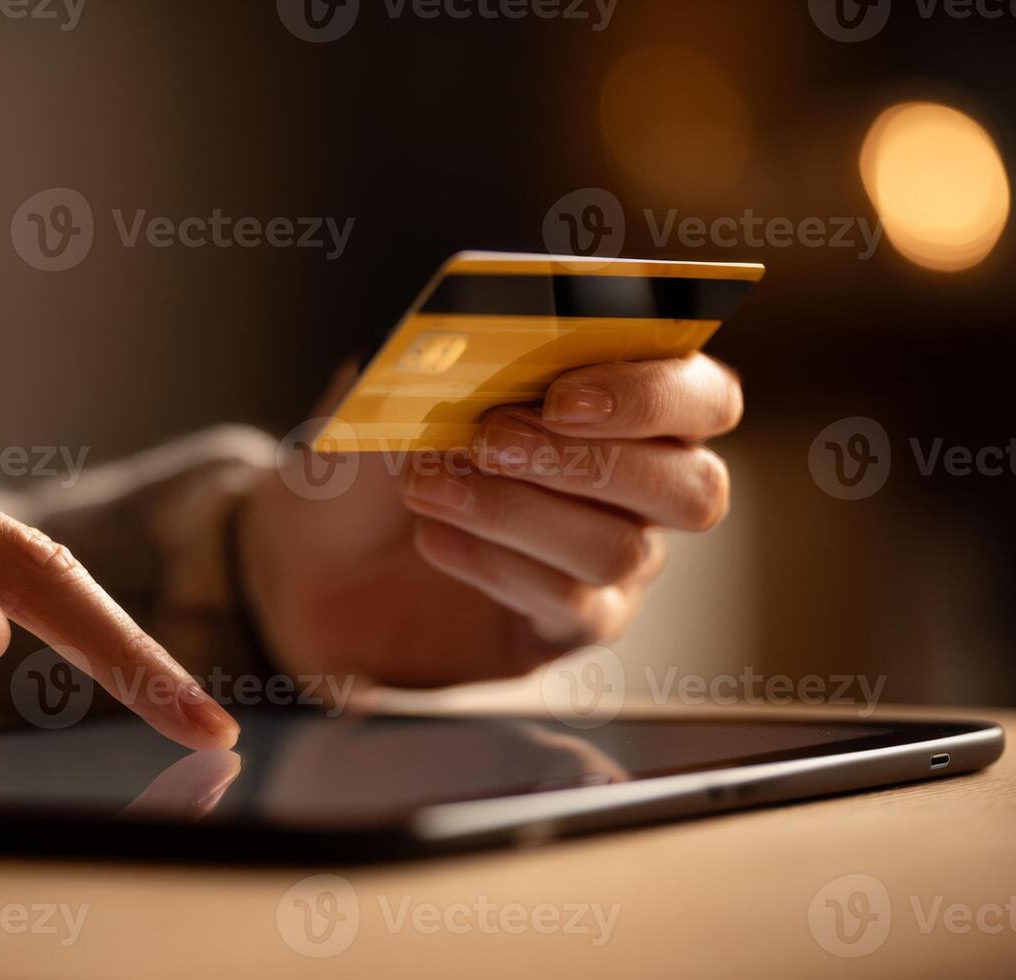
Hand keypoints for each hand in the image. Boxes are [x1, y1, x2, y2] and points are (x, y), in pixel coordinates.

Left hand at [239, 355, 741, 687]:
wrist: (313, 558)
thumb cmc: (374, 460)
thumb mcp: (395, 397)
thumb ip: (449, 363)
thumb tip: (470, 345)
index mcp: (624, 404)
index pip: (702, 397)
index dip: (651, 395)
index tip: (563, 392)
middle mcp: (641, 486)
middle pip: (693, 488)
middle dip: (593, 460)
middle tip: (491, 439)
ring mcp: (612, 561)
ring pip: (622, 551)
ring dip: (521, 511)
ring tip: (429, 484)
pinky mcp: (567, 627)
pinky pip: (570, 605)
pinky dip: (495, 564)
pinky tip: (432, 539)